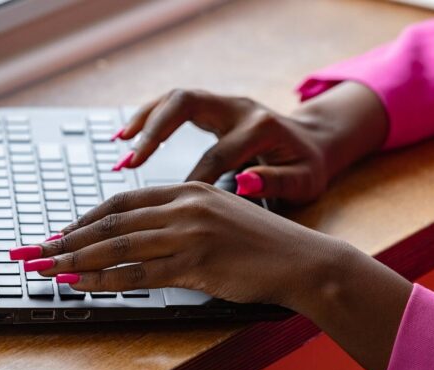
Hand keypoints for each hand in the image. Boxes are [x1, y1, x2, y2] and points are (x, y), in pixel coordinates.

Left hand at [31, 182, 348, 306]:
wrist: (302, 259)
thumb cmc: (260, 241)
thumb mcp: (218, 215)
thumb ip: (179, 219)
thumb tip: (139, 238)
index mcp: (187, 190)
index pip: (121, 202)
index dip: (84, 219)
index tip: (59, 233)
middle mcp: (184, 206)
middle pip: (111, 223)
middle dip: (66, 239)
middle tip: (33, 252)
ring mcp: (190, 234)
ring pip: (118, 247)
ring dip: (75, 260)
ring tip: (44, 270)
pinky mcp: (197, 263)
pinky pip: (139, 274)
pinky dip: (105, 280)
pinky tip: (81, 285)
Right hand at [114, 89, 330, 202]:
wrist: (314, 140)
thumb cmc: (307, 166)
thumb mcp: (304, 181)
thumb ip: (277, 182)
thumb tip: (244, 183)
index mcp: (260, 128)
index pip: (218, 154)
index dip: (194, 180)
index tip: (172, 208)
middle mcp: (238, 108)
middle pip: (187, 103)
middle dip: (155, 130)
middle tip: (131, 159)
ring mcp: (224, 103)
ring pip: (176, 97)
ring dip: (145, 118)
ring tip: (119, 144)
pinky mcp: (213, 107)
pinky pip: (174, 104)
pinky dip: (149, 117)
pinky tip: (127, 136)